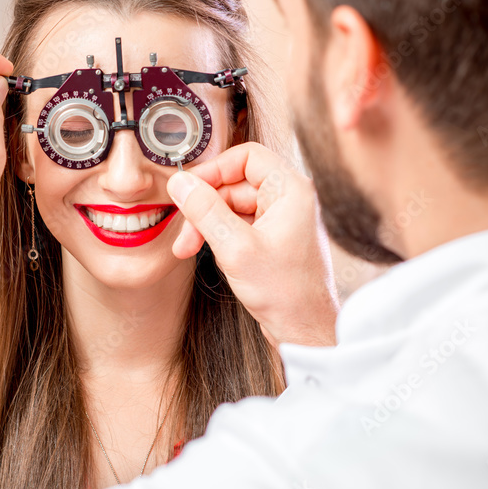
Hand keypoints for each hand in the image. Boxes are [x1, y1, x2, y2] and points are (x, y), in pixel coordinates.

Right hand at [166, 143, 339, 346]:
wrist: (306, 332)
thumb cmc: (288, 295)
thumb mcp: (235, 248)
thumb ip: (205, 210)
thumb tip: (181, 183)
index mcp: (292, 190)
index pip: (246, 157)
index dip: (213, 170)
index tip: (189, 188)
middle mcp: (289, 200)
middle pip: (234, 183)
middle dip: (204, 206)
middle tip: (185, 230)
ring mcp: (281, 219)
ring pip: (232, 206)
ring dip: (207, 224)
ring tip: (189, 248)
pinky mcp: (272, 239)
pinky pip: (238, 224)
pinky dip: (219, 237)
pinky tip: (211, 255)